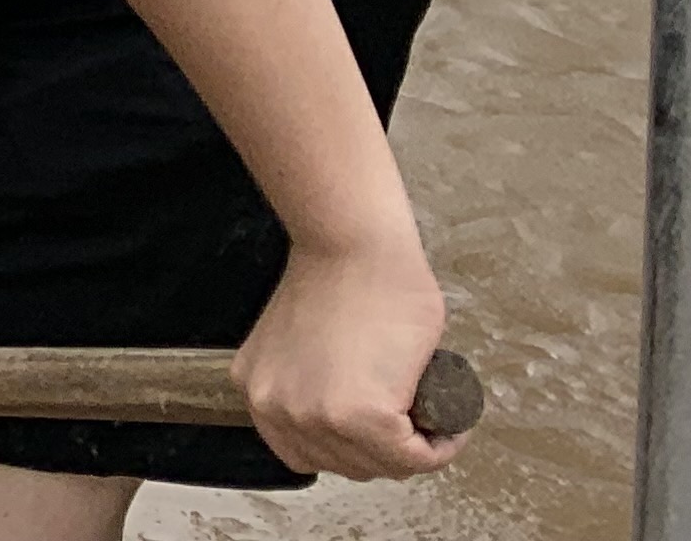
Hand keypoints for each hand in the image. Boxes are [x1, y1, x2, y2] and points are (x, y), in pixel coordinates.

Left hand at [233, 234, 457, 480]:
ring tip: (432, 420)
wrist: (352, 243)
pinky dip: (440, 447)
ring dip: (415, 451)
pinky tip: (450, 427)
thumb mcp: (302, 348)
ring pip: (382, 465)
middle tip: (417, 421)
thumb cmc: (340, 275)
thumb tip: (343, 412)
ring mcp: (315, 415)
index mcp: (257, 390)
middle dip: (388, 451)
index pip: (308, 453)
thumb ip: (310, 384)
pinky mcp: (361, 416)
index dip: (355, 446)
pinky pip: (413, 457)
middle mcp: (275, 408)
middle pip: (347, 464)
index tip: (387, 429)